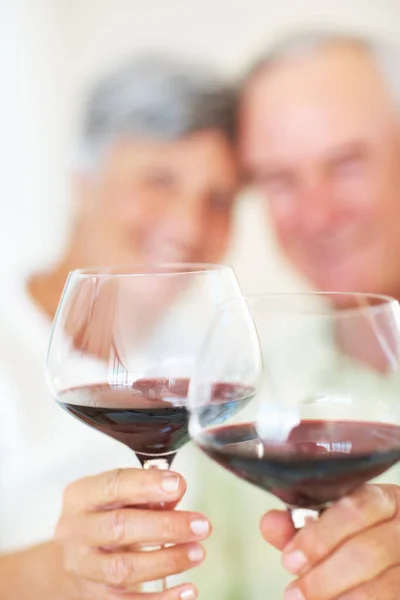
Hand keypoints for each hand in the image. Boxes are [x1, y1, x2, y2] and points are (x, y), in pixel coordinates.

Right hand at [55, 467, 209, 598]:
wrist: (73, 559)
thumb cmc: (103, 518)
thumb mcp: (117, 497)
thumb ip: (146, 492)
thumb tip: (176, 490)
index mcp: (82, 497)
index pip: (113, 485)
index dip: (147, 484)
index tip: (179, 485)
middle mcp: (76, 531)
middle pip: (119, 528)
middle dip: (165, 526)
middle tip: (200, 525)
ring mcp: (84, 567)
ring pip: (124, 568)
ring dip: (167, 561)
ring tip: (197, 552)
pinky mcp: (95, 597)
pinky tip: (187, 590)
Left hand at [260, 484, 399, 599]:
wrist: (387, 563)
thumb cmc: (356, 538)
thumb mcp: (330, 526)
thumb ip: (300, 525)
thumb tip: (270, 524)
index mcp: (383, 500)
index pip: (355, 508)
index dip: (320, 535)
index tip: (290, 559)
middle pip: (367, 550)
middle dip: (325, 574)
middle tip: (295, 592)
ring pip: (384, 584)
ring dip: (339, 596)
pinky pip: (390, 598)